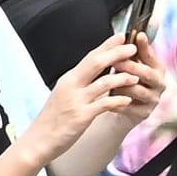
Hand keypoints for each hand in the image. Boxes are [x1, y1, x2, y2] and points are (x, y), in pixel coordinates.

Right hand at [23, 35, 154, 157]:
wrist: (40, 138)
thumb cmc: (53, 119)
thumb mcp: (63, 95)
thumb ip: (78, 84)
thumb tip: (94, 76)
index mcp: (68, 79)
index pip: (89, 57)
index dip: (106, 46)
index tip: (120, 37)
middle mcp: (71, 85)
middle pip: (95, 63)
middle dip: (116, 53)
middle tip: (132, 47)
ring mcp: (77, 100)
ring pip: (103, 82)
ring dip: (122, 77)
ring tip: (136, 75)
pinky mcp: (82, 116)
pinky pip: (104, 105)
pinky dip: (118, 101)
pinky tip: (128, 100)